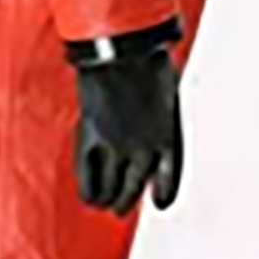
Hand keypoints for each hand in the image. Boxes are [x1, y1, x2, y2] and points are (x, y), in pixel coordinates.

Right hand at [72, 43, 182, 217]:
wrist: (124, 50)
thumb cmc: (147, 62)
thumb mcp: (166, 92)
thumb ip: (159, 117)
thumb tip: (152, 125)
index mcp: (167, 136)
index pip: (169, 177)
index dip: (164, 193)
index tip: (159, 202)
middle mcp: (144, 148)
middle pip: (134, 188)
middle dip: (126, 201)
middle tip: (121, 208)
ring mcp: (117, 146)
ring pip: (112, 189)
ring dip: (108, 200)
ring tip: (104, 205)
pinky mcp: (92, 139)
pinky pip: (89, 177)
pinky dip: (90, 191)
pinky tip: (90, 197)